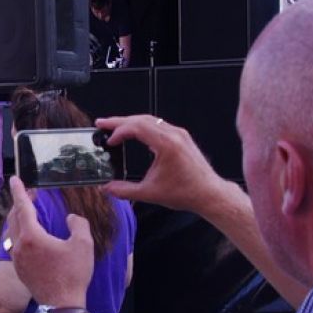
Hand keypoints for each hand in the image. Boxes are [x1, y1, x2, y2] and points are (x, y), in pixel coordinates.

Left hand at [5, 177, 92, 306]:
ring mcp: (17, 258)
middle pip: (14, 217)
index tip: (15, 179)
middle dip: (20, 203)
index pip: (23, 207)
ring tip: (28, 211)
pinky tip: (29, 234)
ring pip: (13, 231)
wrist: (62, 305)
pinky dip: (20, 232)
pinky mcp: (19, 269)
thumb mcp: (83, 244)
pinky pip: (14, 244)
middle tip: (28, 194)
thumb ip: (78, 224)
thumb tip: (70, 218)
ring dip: (19, 218)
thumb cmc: (73, 274)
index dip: (19, 191)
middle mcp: (19, 246)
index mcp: (32, 236)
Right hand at [99, 115, 232, 214]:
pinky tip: (135, 132)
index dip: (119, 131)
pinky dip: (143, 126)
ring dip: (131, 122)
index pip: (137, 127)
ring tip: (115, 127)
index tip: (109, 140)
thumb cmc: (186, 192)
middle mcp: (174, 134)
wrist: (209, 193)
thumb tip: (107, 188)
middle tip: (102, 123)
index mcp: (166, 144)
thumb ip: (124, 190)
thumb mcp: (150, 193)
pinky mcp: (182, 137)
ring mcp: (179, 134)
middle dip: (119, 121)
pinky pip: (159, 125)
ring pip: (150, 120)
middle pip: (141, 119)